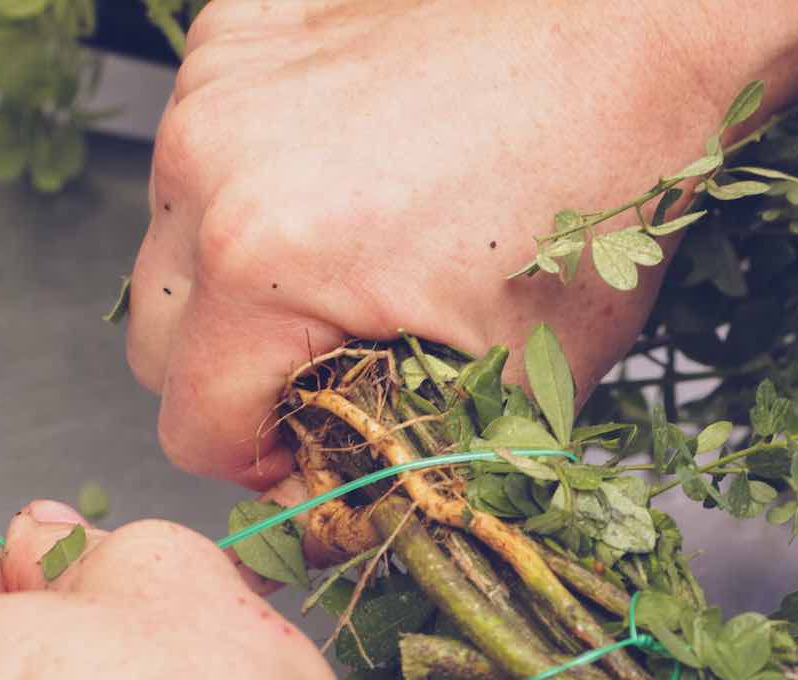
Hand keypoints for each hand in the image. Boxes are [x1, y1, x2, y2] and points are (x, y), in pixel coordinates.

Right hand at [125, 0, 797, 486]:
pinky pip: (207, 145)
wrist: (640, 33)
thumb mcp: (522, 377)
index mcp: (267, 262)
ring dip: (243, 281)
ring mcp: (218, 85)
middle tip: (336, 379)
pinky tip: (355, 182)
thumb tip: (352, 512)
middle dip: (240, 381)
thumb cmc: (600, 186)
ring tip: (357, 269)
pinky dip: (259, 183)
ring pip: (172, 239)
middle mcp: (210, 165)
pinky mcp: (243, 29)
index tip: (322, 456)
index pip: (192, 427)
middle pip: (158, 341)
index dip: (263, 466)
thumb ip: (413, 460)